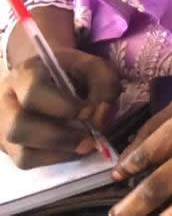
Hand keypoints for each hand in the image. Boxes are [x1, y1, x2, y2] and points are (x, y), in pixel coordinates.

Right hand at [0, 47, 119, 168]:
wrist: (50, 75)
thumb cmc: (71, 71)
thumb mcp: (92, 66)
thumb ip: (104, 84)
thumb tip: (100, 117)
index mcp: (24, 74)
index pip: (33, 92)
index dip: (62, 106)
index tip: (88, 111)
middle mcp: (5, 102)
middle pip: (19, 128)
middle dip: (60, 137)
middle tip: (90, 138)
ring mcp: (3, 127)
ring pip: (21, 153)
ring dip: (59, 153)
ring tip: (84, 145)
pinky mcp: (9, 146)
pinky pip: (26, 162)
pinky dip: (54, 159)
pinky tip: (73, 149)